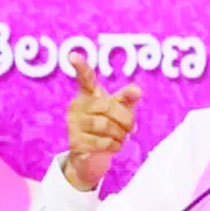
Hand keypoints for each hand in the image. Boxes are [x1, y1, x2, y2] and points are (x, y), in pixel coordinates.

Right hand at [64, 52, 140, 190]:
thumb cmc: (108, 126)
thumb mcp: (120, 110)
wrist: (92, 155)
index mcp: (89, 94)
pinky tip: (115, 145)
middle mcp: (77, 106)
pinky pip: (102, 142)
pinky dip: (114, 145)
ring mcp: (74, 123)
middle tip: (132, 127)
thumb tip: (136, 90)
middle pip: (107, 106)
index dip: (80, 67)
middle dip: (125, 118)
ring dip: (120, 134)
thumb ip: (127, 99)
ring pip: (104, 125)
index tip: (73, 55)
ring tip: (123, 137)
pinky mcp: (75, 142)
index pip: (85, 78)